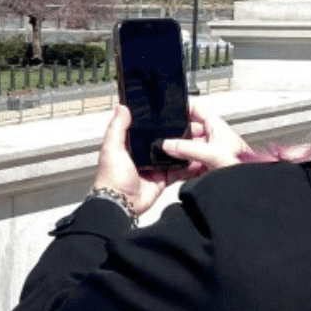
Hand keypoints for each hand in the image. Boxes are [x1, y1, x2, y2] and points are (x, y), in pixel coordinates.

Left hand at [91, 101, 247, 217]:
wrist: (121, 204)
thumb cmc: (111, 178)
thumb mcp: (111, 149)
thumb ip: (117, 128)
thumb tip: (122, 107)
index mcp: (129, 145)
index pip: (145, 128)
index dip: (157, 122)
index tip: (172, 112)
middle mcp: (142, 154)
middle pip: (162, 140)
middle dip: (176, 134)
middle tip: (192, 125)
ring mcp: (154, 166)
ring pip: (173, 154)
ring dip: (183, 148)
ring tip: (198, 138)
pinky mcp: (163, 178)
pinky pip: (178, 170)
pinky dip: (187, 166)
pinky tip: (197, 157)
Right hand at [160, 100, 249, 171]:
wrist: (248, 186)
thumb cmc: (243, 166)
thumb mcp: (212, 154)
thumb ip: (188, 149)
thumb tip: (167, 145)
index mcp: (216, 127)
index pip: (196, 109)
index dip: (182, 107)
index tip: (167, 111)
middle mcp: (211, 138)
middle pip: (187, 131)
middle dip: (174, 135)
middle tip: (162, 139)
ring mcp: (207, 153)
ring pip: (185, 148)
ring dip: (175, 152)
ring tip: (165, 154)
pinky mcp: (203, 167)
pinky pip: (186, 164)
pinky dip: (178, 166)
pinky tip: (171, 168)